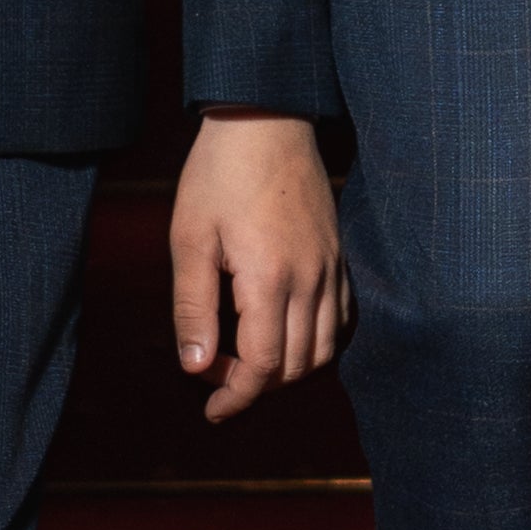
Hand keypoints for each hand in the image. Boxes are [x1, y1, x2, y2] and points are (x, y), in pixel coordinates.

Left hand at [169, 113, 350, 427]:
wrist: (264, 119)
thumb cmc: (218, 175)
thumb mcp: (189, 240)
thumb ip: (193, 308)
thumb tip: (195, 368)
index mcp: (270, 279)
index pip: (263, 366)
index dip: (236, 397)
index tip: (211, 411)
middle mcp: (311, 279)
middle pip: (297, 366)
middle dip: (256, 385)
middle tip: (214, 373)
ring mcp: (331, 267)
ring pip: (325, 348)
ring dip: (287, 368)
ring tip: (246, 357)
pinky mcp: (339, 254)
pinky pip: (341, 318)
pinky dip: (316, 341)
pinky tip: (283, 330)